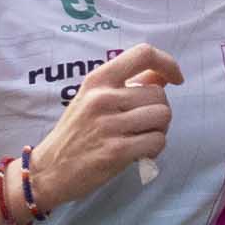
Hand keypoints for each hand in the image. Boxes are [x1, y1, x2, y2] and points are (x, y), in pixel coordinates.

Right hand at [30, 45, 178, 206]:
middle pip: (159, 94)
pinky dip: (154, 149)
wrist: (49, 170)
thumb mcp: (93, 99)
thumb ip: (126, 86)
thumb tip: (163, 75)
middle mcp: (102, 98)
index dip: (167, 63)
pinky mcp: (116, 151)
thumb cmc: (76, 133)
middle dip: (160, 110)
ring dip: (159, 130)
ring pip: (163, 117)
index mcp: (97, 80)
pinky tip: (139, 153)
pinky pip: (157, 141)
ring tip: (141, 138)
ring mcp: (109, 125)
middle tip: (144, 125)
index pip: (143, 54)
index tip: (175, 78)